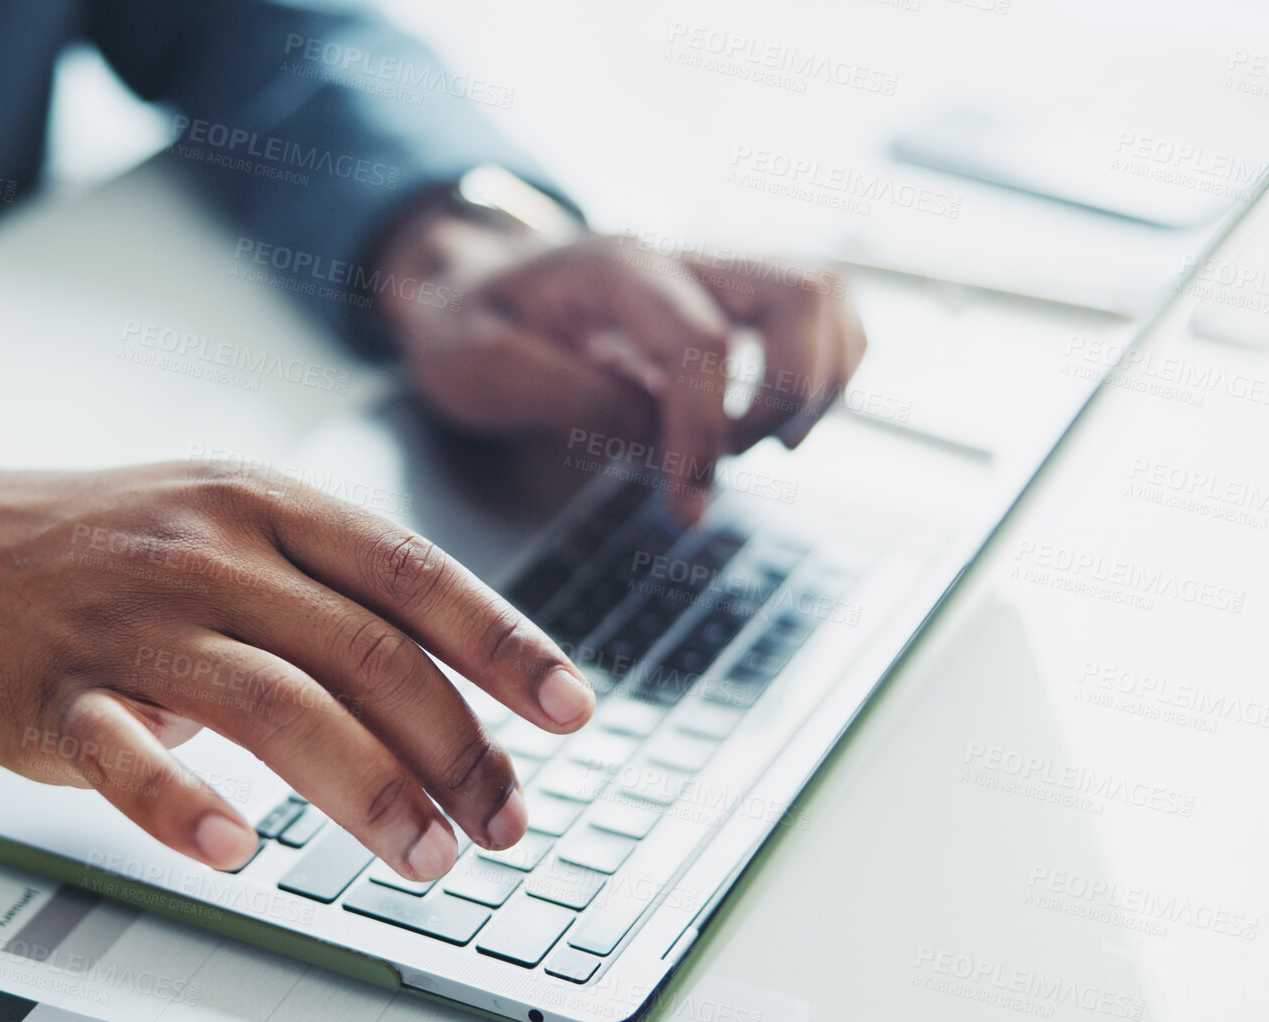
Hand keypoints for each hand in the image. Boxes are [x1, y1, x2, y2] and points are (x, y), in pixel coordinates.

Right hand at [0, 458, 596, 879]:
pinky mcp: (52, 690)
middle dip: (456, 747)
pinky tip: (237, 854)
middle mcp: (206, 550)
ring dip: (367, 791)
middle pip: (365, 653)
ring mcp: (128, 618)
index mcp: (262, 503)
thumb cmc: (96, 545)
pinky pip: (125, 755)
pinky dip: (184, 806)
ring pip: (273, 704)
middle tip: (503, 823)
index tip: (571, 713)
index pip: (413, 574)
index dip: (506, 646)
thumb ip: (323, 589)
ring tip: (427, 859)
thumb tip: (456, 686)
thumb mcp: (218, 521)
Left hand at [375, 203, 865, 519]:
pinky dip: (823, 371)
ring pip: (822, 293)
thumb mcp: (478, 365)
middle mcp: (677, 257)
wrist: (464, 289)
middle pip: (800, 292)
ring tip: (761, 443)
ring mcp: (710, 272)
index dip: (706, 430)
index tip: (688, 499)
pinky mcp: (727, 300)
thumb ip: (567, 396)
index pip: (702, 342)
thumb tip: (656, 433)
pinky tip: (772, 423)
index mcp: (614, 268)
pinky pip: (819, 313)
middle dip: (789, 395)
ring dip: (819, 381)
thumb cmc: (467, 328)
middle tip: (736, 459)